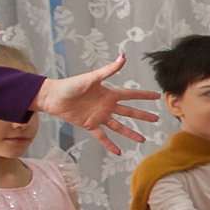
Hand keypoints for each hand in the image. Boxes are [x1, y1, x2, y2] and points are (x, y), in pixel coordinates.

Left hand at [30, 56, 161, 154]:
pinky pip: (102, 136)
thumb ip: (109, 69)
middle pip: (129, 112)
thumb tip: (123, 57)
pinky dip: (109, 144)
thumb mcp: (91, 77)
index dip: (144, 95)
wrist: (53, 97)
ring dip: (130, 133)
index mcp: (109, 94)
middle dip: (143, 116)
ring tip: (142, 140)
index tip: (157, 96)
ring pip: (119, 127)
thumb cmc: (70, 85)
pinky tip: (118, 152)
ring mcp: (99, 116)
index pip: (131, 95)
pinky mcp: (90, 125)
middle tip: (156, 119)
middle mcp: (107, 106)